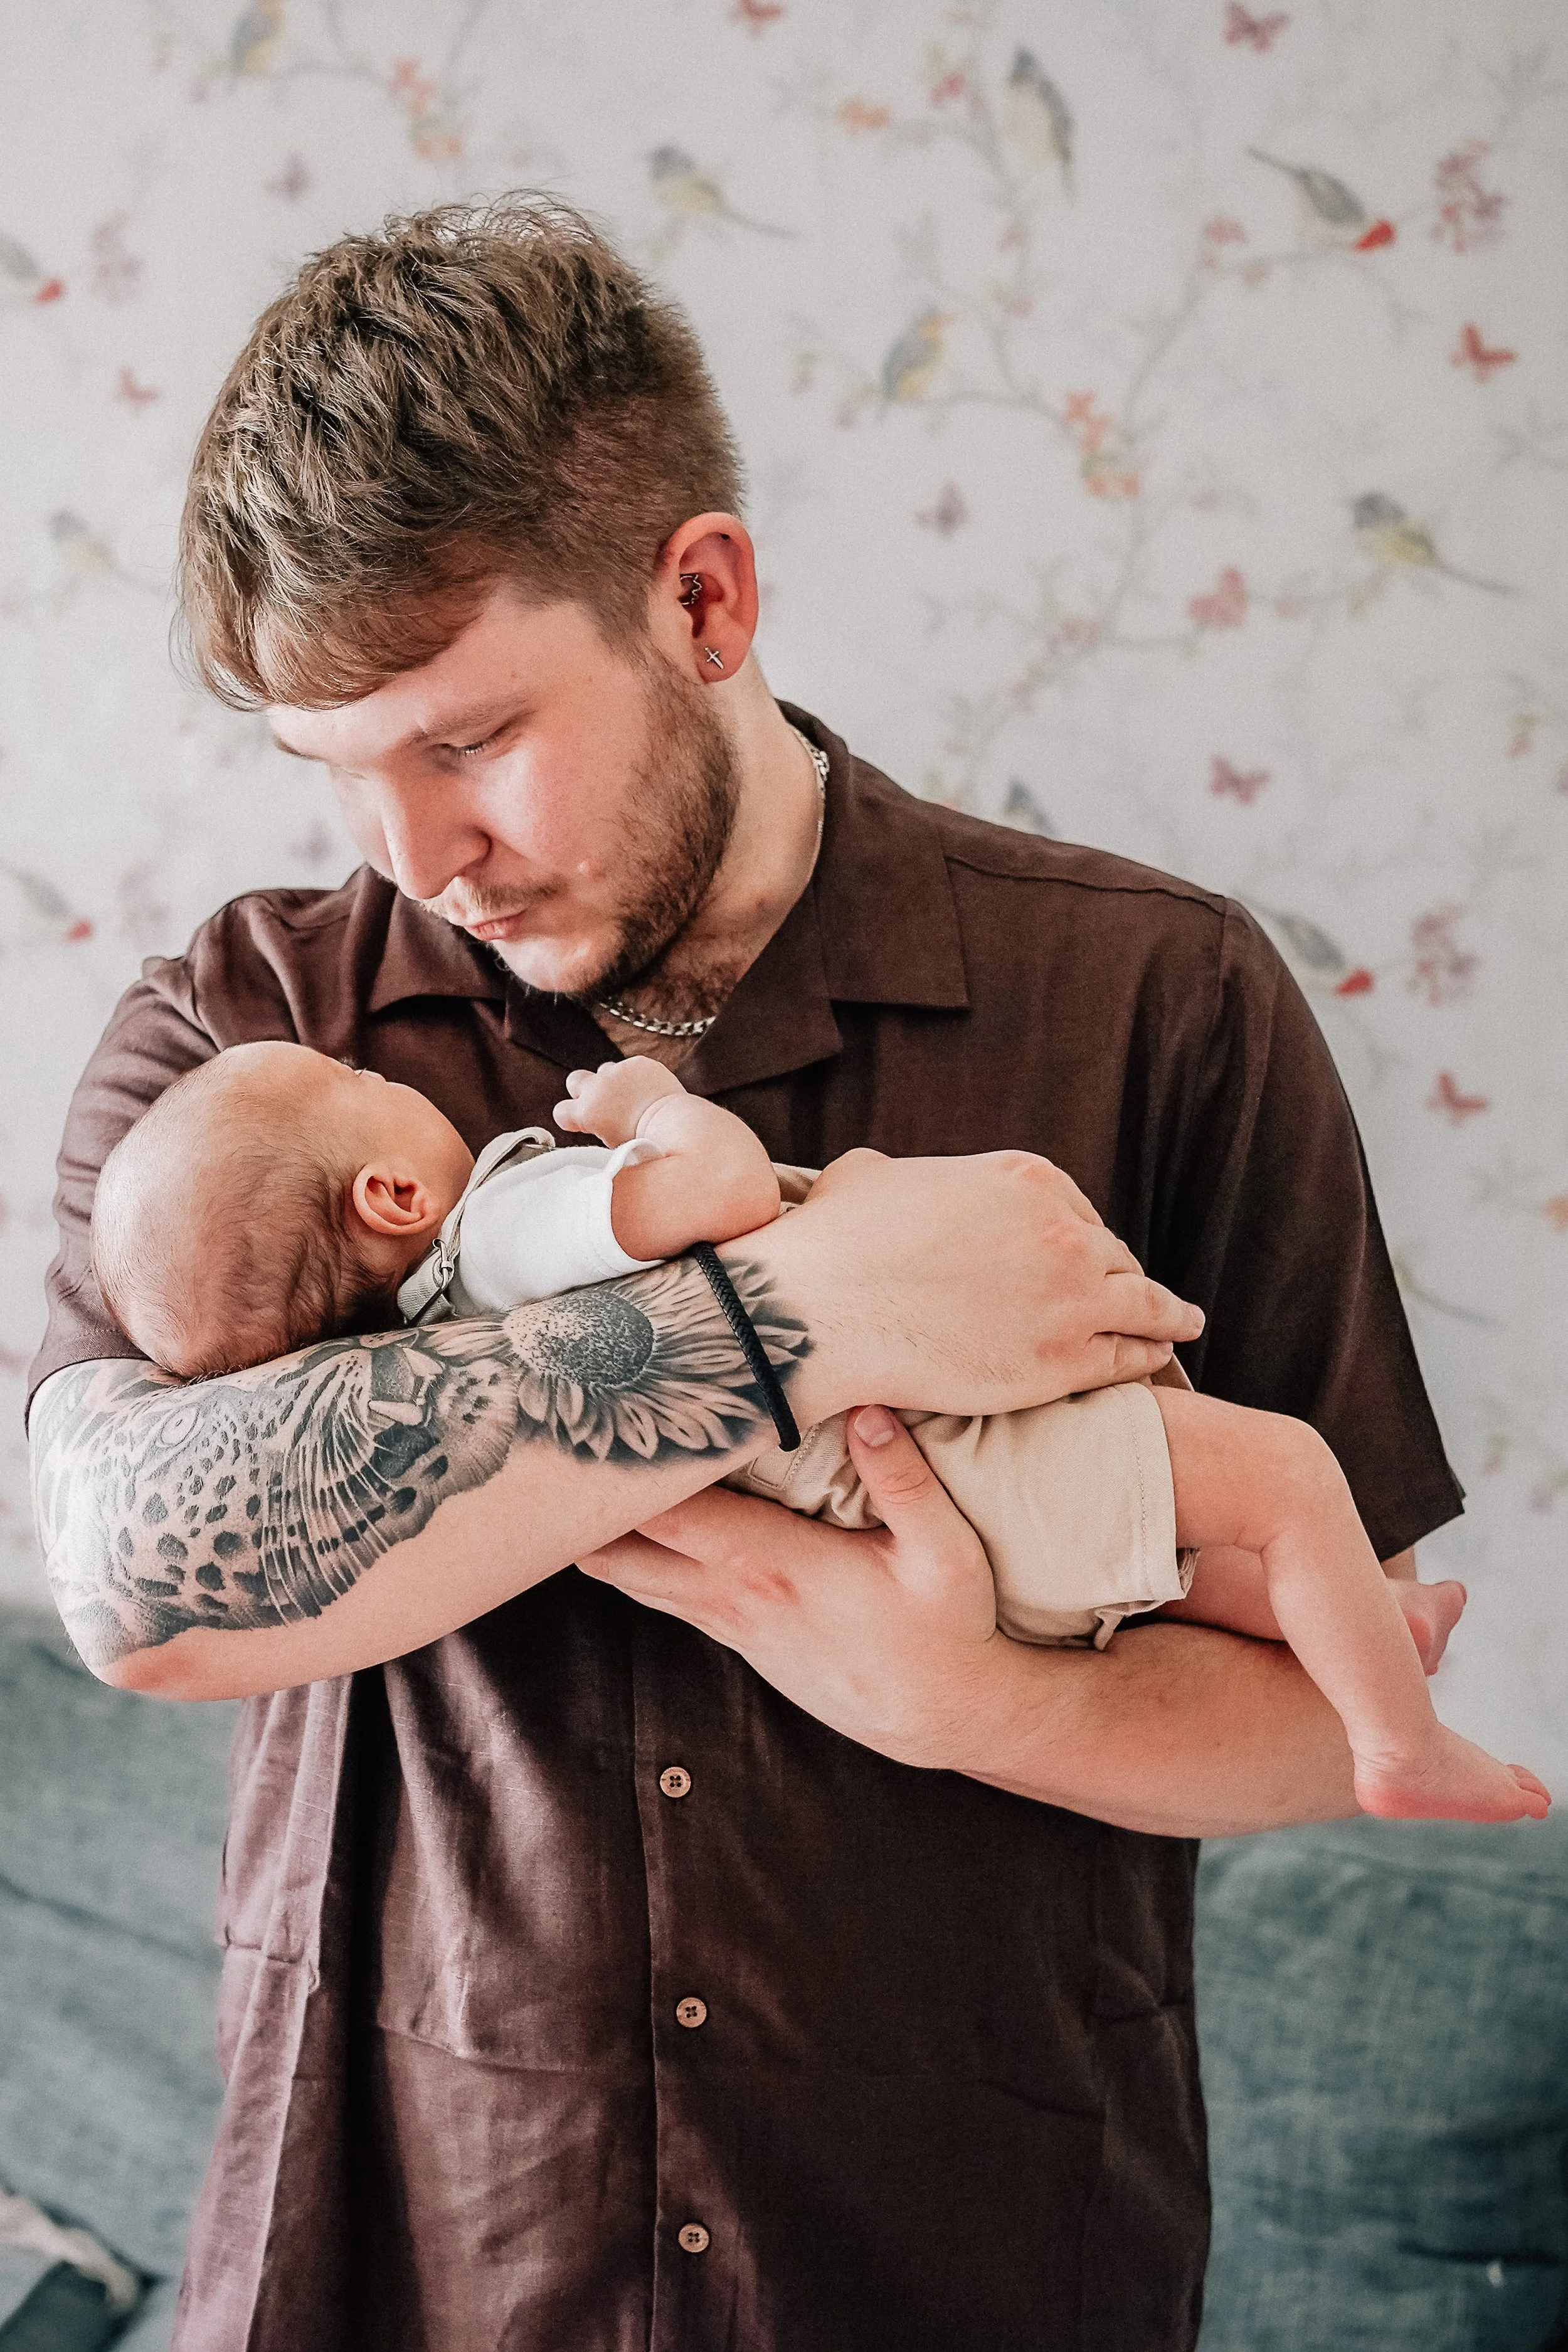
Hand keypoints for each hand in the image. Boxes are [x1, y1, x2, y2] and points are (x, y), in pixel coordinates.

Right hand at [555, 1055, 684, 1145]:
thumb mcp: (611, 1145)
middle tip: (600, 1104)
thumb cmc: (645, 1143)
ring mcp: (618, 1072)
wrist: (672, 1123)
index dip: (570, 1118)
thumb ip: (598, 1131)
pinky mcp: (639, 1063)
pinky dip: (637, 1077)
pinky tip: (648, 1091)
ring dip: (612, 1081)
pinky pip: (632, 1067)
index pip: (561, 1111)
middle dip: (582, 1091)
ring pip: (604, 1070)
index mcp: (586, 1112)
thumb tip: (600, 1128)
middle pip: (574, 1080)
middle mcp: (597, 1087)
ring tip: (629, 1097)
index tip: (580, 1123)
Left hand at [578, 1406, 1009, 1768]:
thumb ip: (904, 1480)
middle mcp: (732, 1594)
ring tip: (566, 1476)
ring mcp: (728, 1621)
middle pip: (620, 1550)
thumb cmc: (946, 1631)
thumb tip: (867, 1410)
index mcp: (771, 1564)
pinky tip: (623, 1524)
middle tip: (548, 1444)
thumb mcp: (944, 1554)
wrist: (943, 1716)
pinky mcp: (736, 1636)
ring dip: (598, 1533)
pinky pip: (661, 1592)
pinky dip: (633, 1557)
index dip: (625, 1471)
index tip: (593, 1421)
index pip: (669, 1512)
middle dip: (580, 1505)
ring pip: (631, 1576)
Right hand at [745, 1147, 1203, 1424]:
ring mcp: (1070, 1297)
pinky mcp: (1063, 1362)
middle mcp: (1061, 1231)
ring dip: (1164, 1314)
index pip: (1074, 1211)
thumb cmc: (831, 1244)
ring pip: (1141, 1303)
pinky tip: (1158, 1358)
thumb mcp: (871, 1173)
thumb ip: (905, 1174)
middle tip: (1121, 1299)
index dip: (1076, 1239)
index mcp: (1025, 1177)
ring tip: (1180, 1324)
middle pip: (1109, 1255)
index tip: (1079, 1261)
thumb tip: (892, 1183)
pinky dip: (1149, 1356)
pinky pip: (1129, 1358)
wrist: (819, 1313)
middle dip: (1112, 1276)